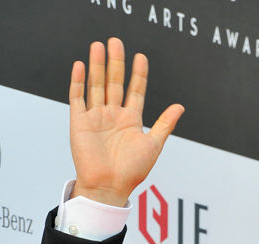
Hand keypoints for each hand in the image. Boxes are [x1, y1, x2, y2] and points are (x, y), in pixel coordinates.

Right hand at [69, 37, 183, 206]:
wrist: (109, 188)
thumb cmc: (131, 172)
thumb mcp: (153, 145)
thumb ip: (165, 124)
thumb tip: (180, 106)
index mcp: (131, 121)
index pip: (135, 91)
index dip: (138, 74)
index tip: (141, 57)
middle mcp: (113, 116)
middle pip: (114, 83)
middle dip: (115, 62)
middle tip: (116, 42)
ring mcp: (96, 117)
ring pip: (96, 85)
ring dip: (97, 66)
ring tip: (99, 46)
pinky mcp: (79, 123)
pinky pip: (78, 98)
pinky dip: (78, 81)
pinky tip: (81, 65)